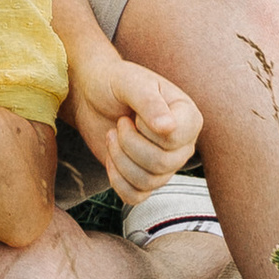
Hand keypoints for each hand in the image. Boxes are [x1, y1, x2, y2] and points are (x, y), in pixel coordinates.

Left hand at [67, 52, 200, 205]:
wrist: (91, 93)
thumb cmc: (114, 82)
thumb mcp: (130, 82)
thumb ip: (149, 103)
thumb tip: (168, 129)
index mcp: (188, 117)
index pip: (175, 140)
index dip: (147, 130)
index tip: (135, 113)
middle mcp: (182, 144)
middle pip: (162, 164)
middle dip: (129, 144)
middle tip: (119, 124)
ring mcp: (165, 164)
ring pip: (149, 182)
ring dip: (120, 159)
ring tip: (112, 135)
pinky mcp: (144, 178)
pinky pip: (137, 197)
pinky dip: (117, 180)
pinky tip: (110, 156)